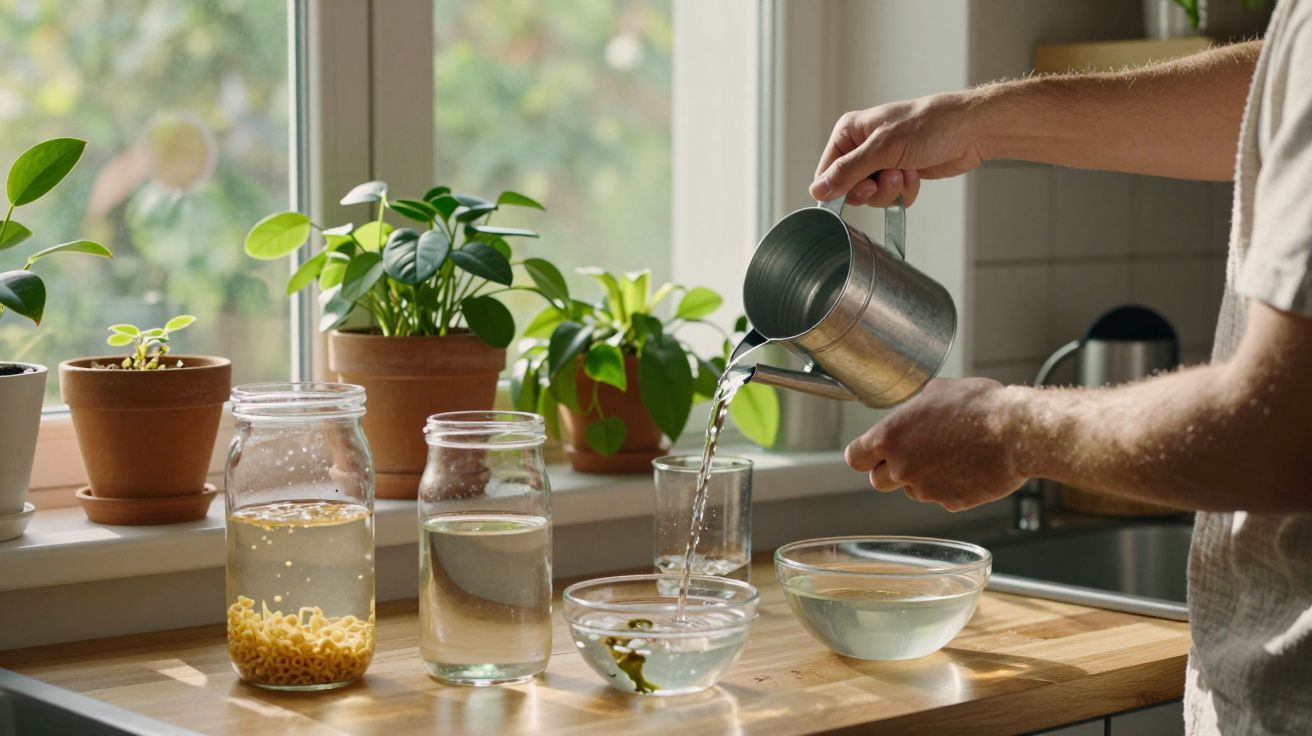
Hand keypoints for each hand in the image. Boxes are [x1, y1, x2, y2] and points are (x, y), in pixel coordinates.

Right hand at [810, 92, 984, 207]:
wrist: (968, 130)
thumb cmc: (929, 126)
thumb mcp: (882, 149)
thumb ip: (847, 171)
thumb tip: (818, 191)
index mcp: (849, 133)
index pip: (826, 173)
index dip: (841, 187)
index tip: (864, 186)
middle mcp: (861, 147)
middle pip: (849, 189)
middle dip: (873, 189)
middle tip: (890, 176)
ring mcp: (880, 162)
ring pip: (872, 197)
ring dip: (892, 190)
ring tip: (907, 171)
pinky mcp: (898, 175)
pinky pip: (891, 198)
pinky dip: (905, 192)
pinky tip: (916, 174)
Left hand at [844, 378, 1026, 511]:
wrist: (1017, 433)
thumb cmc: (979, 406)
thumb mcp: (939, 390)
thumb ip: (917, 407)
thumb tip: (918, 409)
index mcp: (890, 436)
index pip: (856, 457)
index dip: (864, 456)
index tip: (871, 454)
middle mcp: (902, 466)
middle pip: (878, 481)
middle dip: (891, 470)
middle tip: (913, 455)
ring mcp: (925, 489)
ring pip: (912, 490)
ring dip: (922, 478)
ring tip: (951, 456)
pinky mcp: (951, 503)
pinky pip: (942, 498)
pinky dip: (950, 487)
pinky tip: (968, 468)